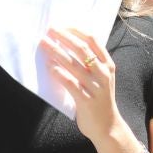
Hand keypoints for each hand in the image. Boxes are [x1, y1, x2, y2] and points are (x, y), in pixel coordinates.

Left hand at [40, 28, 121, 145]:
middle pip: (82, 49)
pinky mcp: (87, 101)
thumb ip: (91, 63)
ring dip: (56, 52)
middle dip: (63, 37)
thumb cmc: (100, 99)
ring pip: (74, 65)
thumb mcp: (101, 78)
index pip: (92, 40)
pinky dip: (59, 73)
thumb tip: (69, 44)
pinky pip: (70, 84)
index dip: (76, 31)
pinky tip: (49, 66)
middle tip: (49, 30)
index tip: (61, 26)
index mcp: (107, 65)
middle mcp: (103, 74)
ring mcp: (96, 87)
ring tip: (44, 44)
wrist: (108, 126)